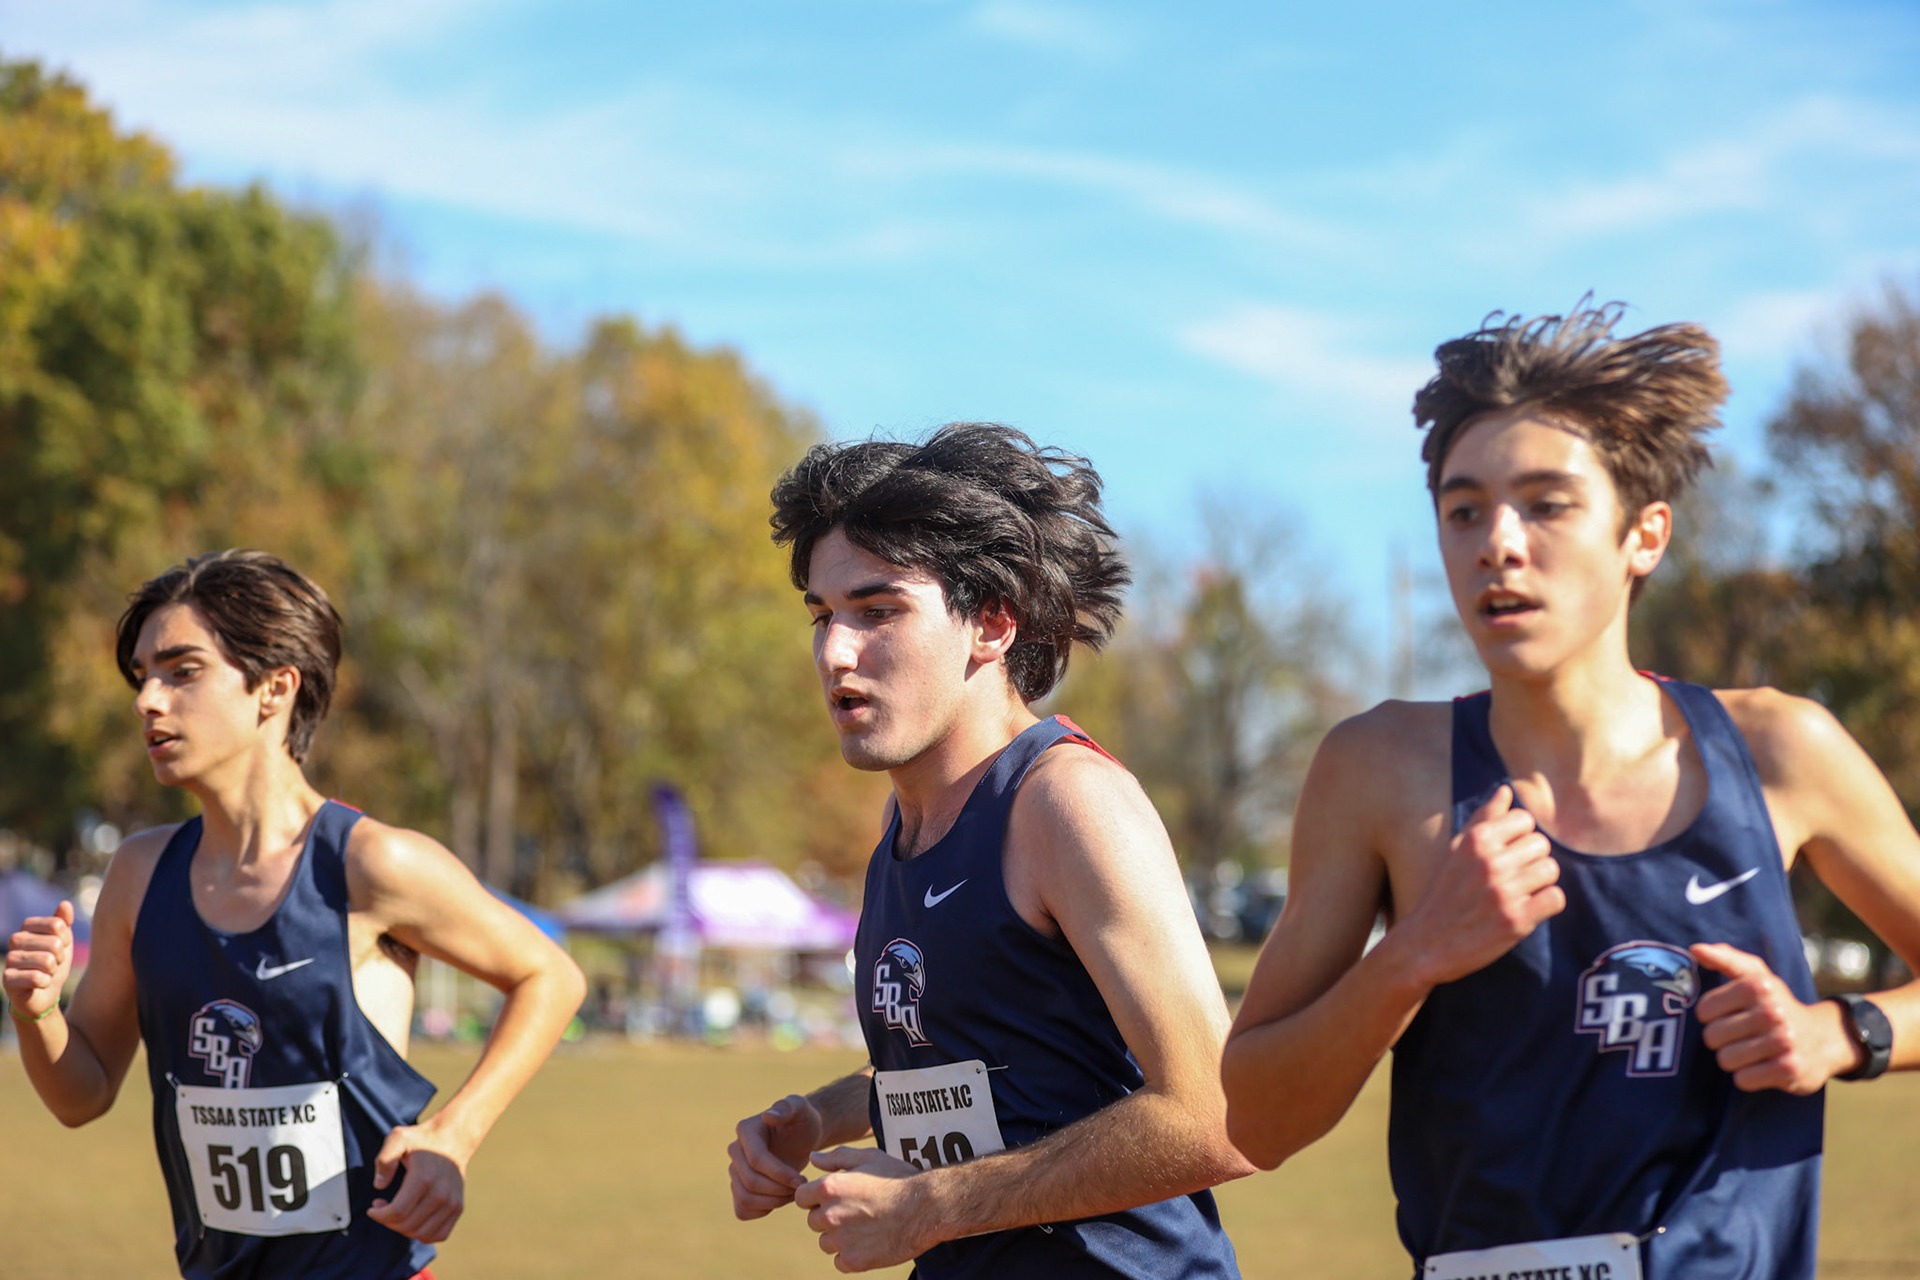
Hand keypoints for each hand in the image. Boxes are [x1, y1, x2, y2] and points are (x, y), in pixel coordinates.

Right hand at [4, 901, 75, 1018]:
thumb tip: (65, 904)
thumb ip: (63, 922)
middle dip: (60, 957)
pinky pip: (36, 978)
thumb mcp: (63, 941)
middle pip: (54, 943)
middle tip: (53, 964)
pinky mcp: (7, 979)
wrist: (44, 993)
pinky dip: (45, 982)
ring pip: (47, 960)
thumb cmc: (53, 963)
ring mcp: (9, 959)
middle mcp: (15, 940)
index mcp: (27, 927)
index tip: (60, 948)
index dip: (66, 940)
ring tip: (46, 973)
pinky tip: (39, 983)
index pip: (57, 925)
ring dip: (53, 971)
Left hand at [368, 1119, 468, 1242]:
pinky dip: (423, 1234)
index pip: (397, 1213)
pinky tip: (415, 1220)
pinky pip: (439, 1235)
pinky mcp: (458, 1208)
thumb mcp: (398, 1138)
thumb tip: (379, 1185)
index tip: (373, 1208)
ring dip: (404, 1229)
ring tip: (398, 1214)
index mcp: (423, 1178)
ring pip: (421, 1234)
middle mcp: (440, 1194)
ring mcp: (452, 1202)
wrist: (453, 1138)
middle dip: (388, 1221)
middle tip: (382, 1208)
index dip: (379, 1215)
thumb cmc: (422, 1140)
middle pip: (407, 1225)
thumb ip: (384, 1159)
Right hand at [730, 1094, 823, 1218]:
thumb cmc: (803, 1120)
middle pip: (750, 1182)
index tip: (802, 1180)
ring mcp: (735, 1170)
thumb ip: (788, 1107)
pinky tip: (781, 1201)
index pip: (756, 1160)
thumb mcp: (801, 1108)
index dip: (780, 1174)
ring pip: (744, 1199)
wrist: (802, 1136)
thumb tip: (768, 1116)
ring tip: (793, 1194)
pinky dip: (761, 1212)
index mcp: (745, 1130)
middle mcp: (735, 1150)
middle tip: (801, 1188)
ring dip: (772, 1203)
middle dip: (779, 1190)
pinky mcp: (739, 1187)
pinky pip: (741, 1209)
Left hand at [794, 1146, 928, 1271]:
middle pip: (813, 1221)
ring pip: (825, 1242)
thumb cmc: (898, 1179)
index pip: (801, 1197)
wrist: (926, 1208)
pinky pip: (839, 1261)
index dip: (816, 1196)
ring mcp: (841, 1241)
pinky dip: (850, 1254)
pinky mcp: (854, 1261)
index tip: (835, 1196)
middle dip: (828, 1216)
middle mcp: (830, 1215)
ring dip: (839, 1236)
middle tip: (857, 1210)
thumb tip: (813, 1159)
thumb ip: (837, 1157)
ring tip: (866, 1225)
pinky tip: (869, 1241)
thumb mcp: (869, 1157)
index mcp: (829, 1188)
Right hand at [1399, 786, 1563, 986]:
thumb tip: (1506, 790)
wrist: (1425, 944)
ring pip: (1552, 870)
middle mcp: (1490, 862)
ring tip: (1520, 894)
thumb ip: (1483, 819)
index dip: (1520, 837)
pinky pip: (1556, 899)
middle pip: (1542, 845)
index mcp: (1476, 840)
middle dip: (1532, 860)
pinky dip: (1545, 905)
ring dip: (1540, 883)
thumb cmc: (1443, 894)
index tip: (1508, 855)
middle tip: (1515, 878)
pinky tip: (1527, 910)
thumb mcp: (1456, 851)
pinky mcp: (1515, 921)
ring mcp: (1503, 892)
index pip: (1525, 820)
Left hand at [1693, 943, 1855, 1093]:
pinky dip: (1748, 1077)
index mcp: (1757, 985)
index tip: (1729, 1015)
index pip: (1704, 1009)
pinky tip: (1762, 1066)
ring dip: (1734, 1060)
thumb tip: (1695, 949)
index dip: (1712, 1016)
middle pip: (1712, 1036)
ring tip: (1752, 1051)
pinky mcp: (1789, 1069)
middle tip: (1742, 1036)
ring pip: (1725, 1060)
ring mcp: (1782, 1041)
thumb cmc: (1777, 1005)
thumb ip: (1724, 959)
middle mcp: (1771, 1011)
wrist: (1824, 1038)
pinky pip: (1743, 1080)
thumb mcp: (1756, 976)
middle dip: (1722, 1040)